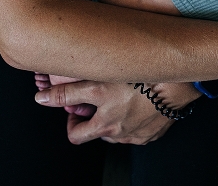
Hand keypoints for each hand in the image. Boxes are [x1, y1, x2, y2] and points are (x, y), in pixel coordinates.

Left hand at [34, 80, 198, 144]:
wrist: (176, 84)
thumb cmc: (140, 81)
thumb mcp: (96, 84)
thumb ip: (67, 92)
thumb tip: (41, 98)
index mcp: (105, 125)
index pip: (76, 136)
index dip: (71, 124)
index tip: (75, 112)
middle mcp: (121, 134)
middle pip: (99, 135)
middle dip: (95, 120)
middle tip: (98, 102)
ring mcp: (141, 134)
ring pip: (121, 132)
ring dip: (117, 119)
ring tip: (120, 98)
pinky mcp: (157, 129)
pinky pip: (142, 129)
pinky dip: (137, 119)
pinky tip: (139, 102)